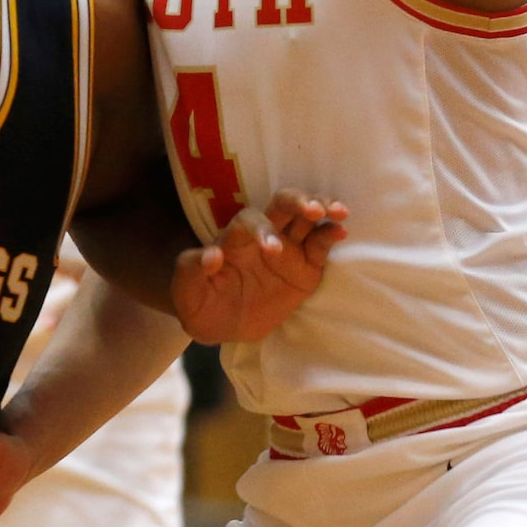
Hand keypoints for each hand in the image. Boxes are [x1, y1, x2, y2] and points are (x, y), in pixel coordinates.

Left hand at [171, 191, 346, 344]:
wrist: (220, 325)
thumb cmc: (200, 301)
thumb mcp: (186, 291)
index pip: (250, 221)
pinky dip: (331, 235)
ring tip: (338, 213)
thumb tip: (211, 255)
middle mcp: (263, 234)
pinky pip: (320, 245)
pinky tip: (341, 231)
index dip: (261, 229)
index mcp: (235, 237)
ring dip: (323, 208)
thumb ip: (191, 270)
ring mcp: (288, 249)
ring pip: (307, 218)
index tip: (271, 250)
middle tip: (313, 210)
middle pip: (283, 204)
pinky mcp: (305, 267)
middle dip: (299, 201)